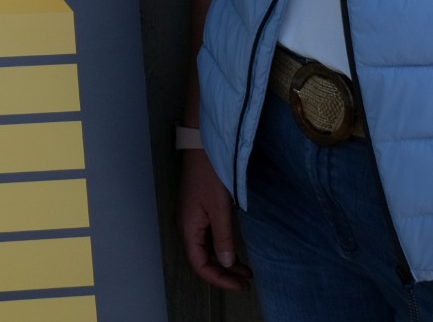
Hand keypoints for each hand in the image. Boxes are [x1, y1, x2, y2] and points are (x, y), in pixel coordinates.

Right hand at [179, 148, 251, 290]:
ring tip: (245, 271)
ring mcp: (190, 219)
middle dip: (223, 274)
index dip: (219, 280)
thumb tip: (225, 263)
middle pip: (201, 260)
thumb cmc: (208, 173)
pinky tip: (233, 253)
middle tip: (246, 282)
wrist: (200, 146)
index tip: (240, 286)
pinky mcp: (196, 213)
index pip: (200, 265)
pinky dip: (220, 249)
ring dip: (223, 263)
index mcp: (188, 227)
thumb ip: (223, 237)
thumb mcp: (220, 207)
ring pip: (204, 251)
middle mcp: (185, 226)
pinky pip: (206, 239)